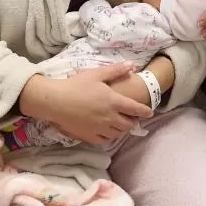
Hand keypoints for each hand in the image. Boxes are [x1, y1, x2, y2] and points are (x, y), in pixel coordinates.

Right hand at [18, 63, 152, 144]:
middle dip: (133, 121)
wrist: (55, 101)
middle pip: (128, 124)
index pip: (135, 109)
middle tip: (132, 117)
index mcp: (113, 101)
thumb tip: (132, 65)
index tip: (150, 113)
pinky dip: (110, 136)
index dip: (144, 111)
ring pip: (117, 133)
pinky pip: (105, 140)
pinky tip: (107, 131)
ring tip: (120, 124)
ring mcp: (99, 128)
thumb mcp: (97, 74)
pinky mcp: (89, 136)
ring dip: (122, 129)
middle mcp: (109, 117)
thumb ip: (116, 70)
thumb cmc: (76, 85)